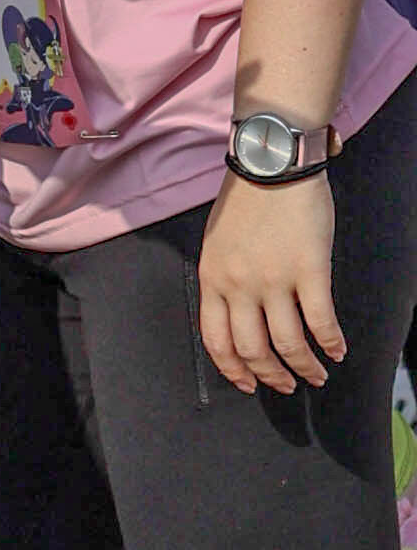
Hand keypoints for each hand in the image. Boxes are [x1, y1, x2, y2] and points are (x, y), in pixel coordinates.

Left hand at [197, 167, 342, 395]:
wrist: (271, 164)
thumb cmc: (246, 199)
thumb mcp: (217, 243)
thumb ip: (223, 279)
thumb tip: (236, 313)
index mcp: (212, 279)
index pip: (216, 341)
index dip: (234, 370)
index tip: (248, 384)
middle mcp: (239, 286)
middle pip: (253, 350)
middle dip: (271, 376)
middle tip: (287, 386)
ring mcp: (274, 280)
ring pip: (288, 344)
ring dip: (304, 367)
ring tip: (317, 375)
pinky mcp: (309, 271)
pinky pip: (321, 320)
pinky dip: (331, 343)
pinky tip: (337, 350)